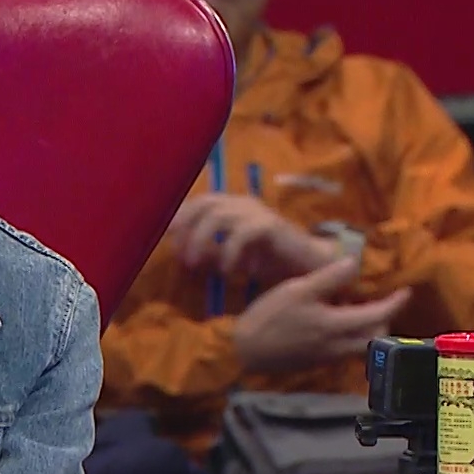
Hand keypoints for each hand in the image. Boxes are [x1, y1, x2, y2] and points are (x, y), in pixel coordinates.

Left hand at [168, 194, 340, 284]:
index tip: (164, 237)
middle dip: (185, 226)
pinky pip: (242, 234)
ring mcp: (257, 212)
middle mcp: (243, 204)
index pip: (200, 202)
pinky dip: (229, 252)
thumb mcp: (231, 258)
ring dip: (201, 240)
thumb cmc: (270, 261)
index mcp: (233, 207)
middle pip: (205, 204)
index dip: (179, 217)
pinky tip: (226, 271)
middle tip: (176, 251)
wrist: (309, 266)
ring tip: (194, 263)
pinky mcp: (270, 226)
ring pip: (219, 216)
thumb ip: (208, 252)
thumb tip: (179, 253)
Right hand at [232, 257, 410, 373]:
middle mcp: (339, 346)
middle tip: (379, 302)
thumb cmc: (269, 317)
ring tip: (357, 311)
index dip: (396, 303)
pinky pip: (346, 350)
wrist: (245, 351)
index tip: (406, 291)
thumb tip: (353, 263)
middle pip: (376, 336)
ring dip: (368, 330)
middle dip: (384, 319)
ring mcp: (329, 357)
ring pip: (362, 346)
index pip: (379, 315)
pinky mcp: (318, 362)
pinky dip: (351, 337)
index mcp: (336, 325)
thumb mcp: (298, 290)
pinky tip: (335, 323)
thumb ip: (328, 278)